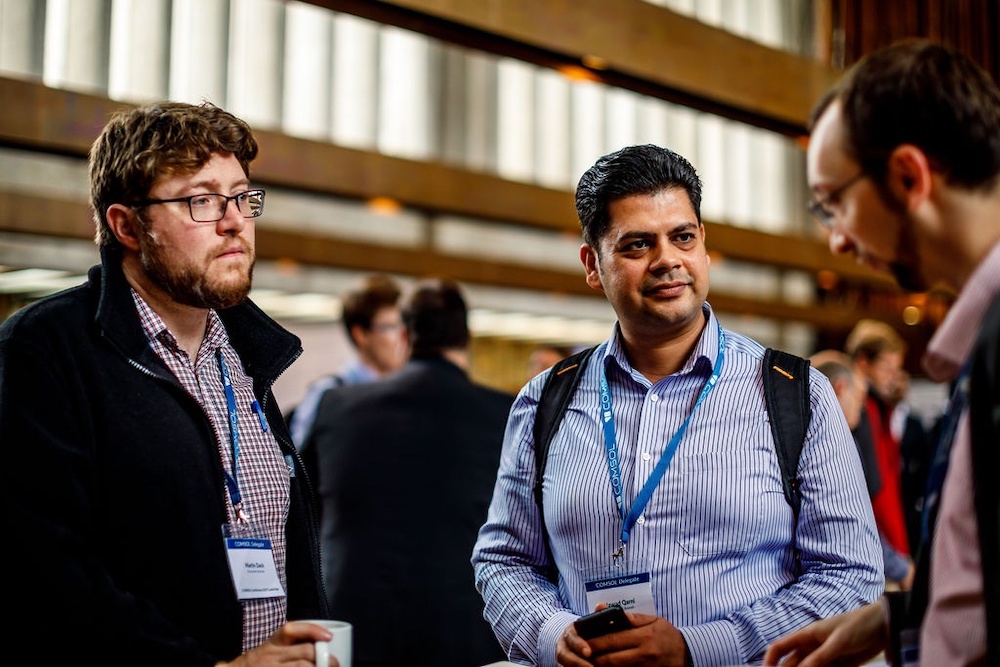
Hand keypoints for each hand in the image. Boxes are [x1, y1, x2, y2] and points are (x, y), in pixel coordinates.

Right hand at [216, 621, 337, 665]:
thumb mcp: (270, 649)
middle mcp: (271, 656)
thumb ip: (290, 645)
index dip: (312, 631)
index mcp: (273, 644)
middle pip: (303, 652)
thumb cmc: (256, 664)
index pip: (291, 630)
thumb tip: (323, 643)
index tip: (328, 636)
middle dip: (323, 657)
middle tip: (335, 662)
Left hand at [557, 608, 687, 666]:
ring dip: (602, 666)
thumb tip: (613, 611)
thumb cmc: (668, 635)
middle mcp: (644, 653)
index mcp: (644, 636)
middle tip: (581, 655)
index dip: (595, 643)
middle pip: (611, 659)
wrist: (688, 654)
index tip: (583, 642)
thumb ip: (633, 618)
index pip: (613, 640)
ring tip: (590, 662)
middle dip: (594, 658)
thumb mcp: (654, 620)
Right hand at [763, 602, 884, 665]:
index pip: (779, 647)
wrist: (884, 626)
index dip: (769, 660)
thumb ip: (819, 658)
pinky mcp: (839, 666)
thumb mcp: (837, 642)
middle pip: (792, 664)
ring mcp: (825, 657)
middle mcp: (812, 647)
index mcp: (807, 635)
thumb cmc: (858, 626)